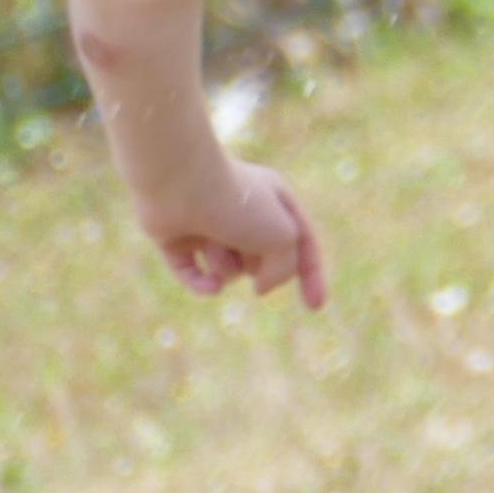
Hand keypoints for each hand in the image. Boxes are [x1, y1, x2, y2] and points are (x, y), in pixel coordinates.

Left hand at [133, 155, 327, 307]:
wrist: (180, 185)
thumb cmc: (238, 204)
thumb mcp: (283, 238)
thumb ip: (284, 270)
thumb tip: (260, 289)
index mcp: (275, 200)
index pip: (301, 242)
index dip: (312, 275)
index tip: (315, 307)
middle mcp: (242, 211)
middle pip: (262, 260)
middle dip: (256, 261)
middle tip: (245, 241)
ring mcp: (208, 226)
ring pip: (228, 268)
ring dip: (225, 263)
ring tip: (213, 241)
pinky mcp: (178, 239)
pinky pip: (194, 276)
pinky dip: (201, 283)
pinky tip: (209, 284)